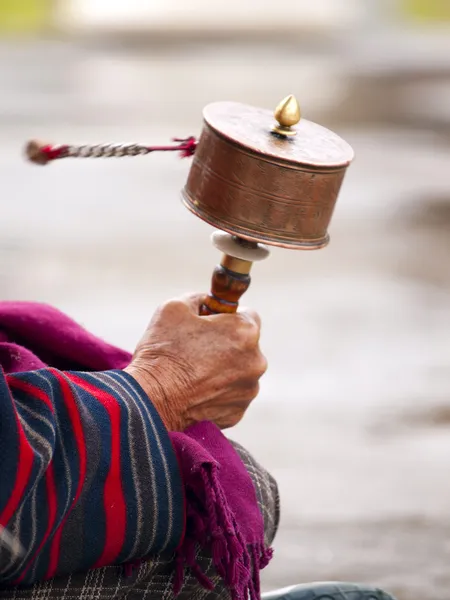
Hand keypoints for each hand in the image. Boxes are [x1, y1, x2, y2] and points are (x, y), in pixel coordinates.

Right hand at [124, 293, 266, 430]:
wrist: (151, 400)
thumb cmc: (162, 351)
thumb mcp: (174, 307)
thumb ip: (199, 298)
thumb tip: (207, 301)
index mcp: (245, 331)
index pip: (247, 314)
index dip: (227, 317)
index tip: (211, 323)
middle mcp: (256, 361)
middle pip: (245, 345)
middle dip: (226, 344)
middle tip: (196, 348)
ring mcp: (249, 389)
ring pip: (239, 371)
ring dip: (223, 369)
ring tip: (192, 372)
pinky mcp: (238, 412)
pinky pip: (231, 395)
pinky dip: (217, 392)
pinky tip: (195, 390)